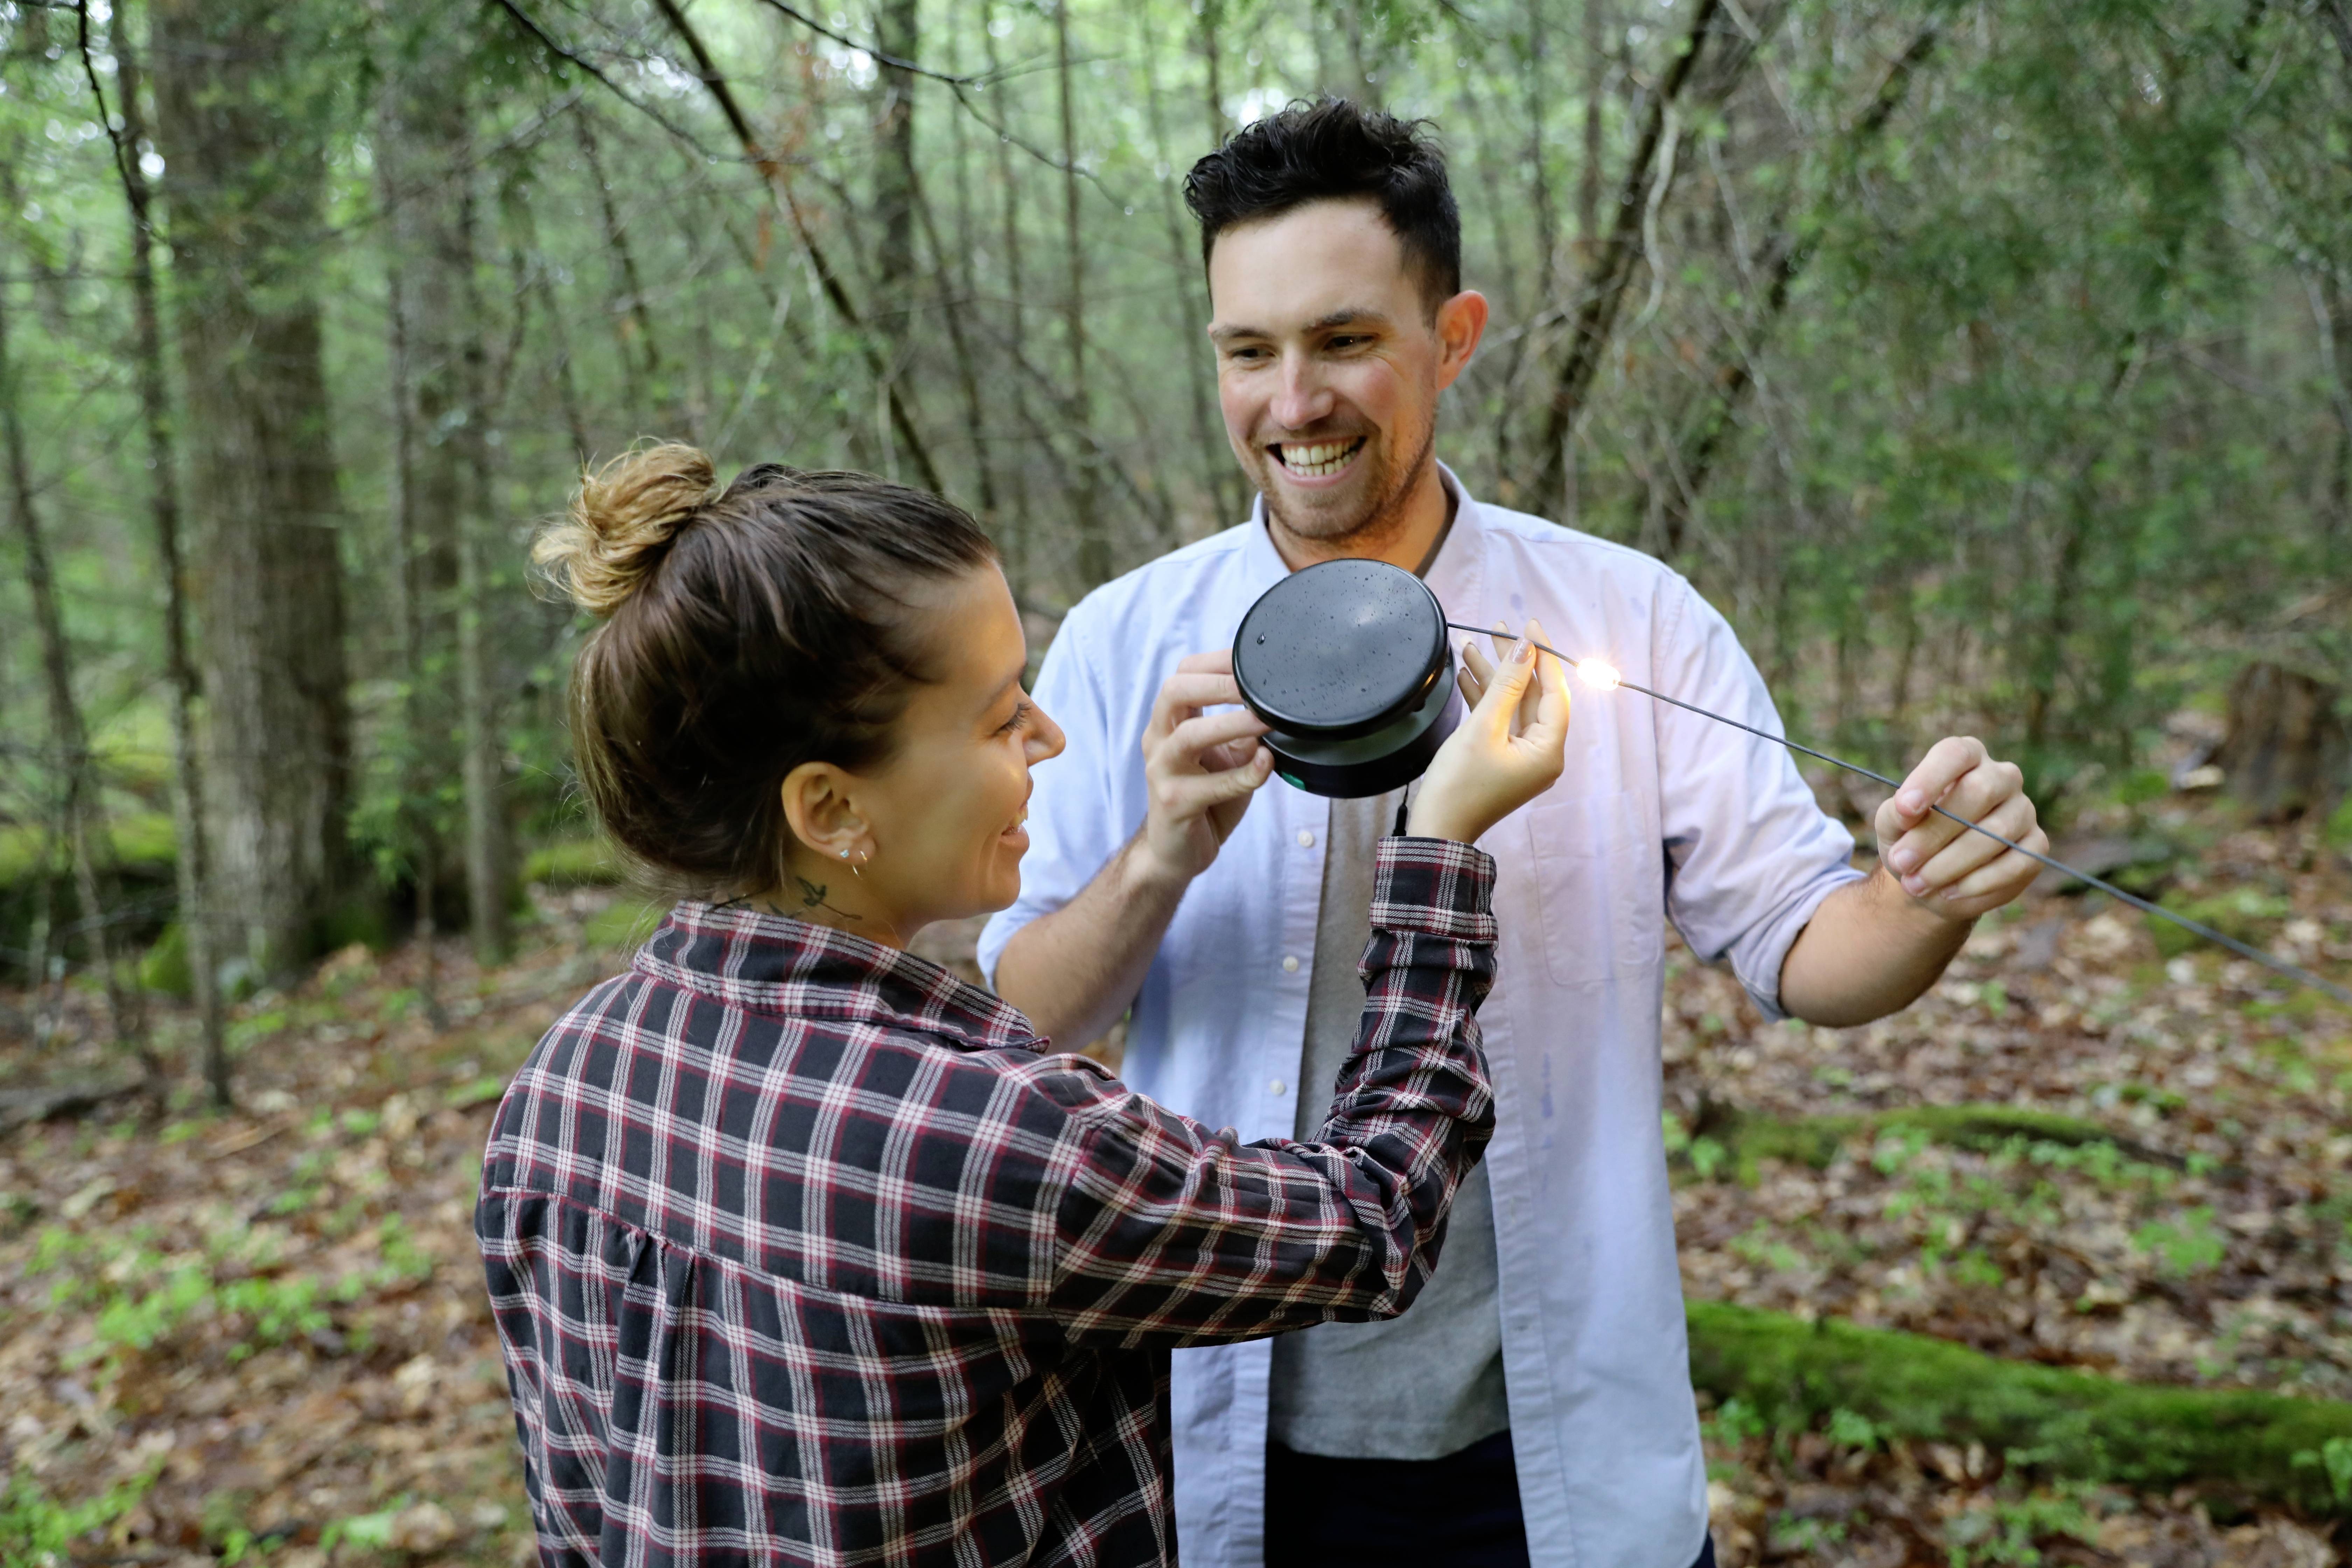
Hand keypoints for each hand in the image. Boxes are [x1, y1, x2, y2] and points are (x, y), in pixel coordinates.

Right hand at [1136, 651, 1274, 884]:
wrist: (1175, 852)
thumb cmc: (1204, 800)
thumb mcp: (1228, 756)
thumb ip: (1245, 731)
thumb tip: (1280, 706)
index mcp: (1170, 722)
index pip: (1184, 674)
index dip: (1217, 662)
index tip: (1254, 660)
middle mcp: (1159, 740)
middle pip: (1175, 691)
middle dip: (1218, 683)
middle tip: (1256, 686)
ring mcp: (1162, 771)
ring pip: (1189, 735)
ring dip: (1230, 723)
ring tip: (1265, 719)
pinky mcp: (1174, 803)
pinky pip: (1212, 785)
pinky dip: (1245, 773)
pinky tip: (1266, 765)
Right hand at [1409, 621, 1569, 842]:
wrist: (1436, 829)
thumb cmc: (1459, 786)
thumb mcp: (1483, 728)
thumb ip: (1506, 685)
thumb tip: (1526, 649)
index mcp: (1548, 750)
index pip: (1554, 692)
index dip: (1543, 657)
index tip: (1529, 626)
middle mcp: (1541, 753)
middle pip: (1533, 695)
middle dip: (1514, 662)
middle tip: (1499, 629)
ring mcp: (1521, 756)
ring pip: (1513, 705)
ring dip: (1493, 677)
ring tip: (1473, 645)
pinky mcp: (1501, 758)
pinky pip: (1499, 720)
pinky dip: (1484, 698)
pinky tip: (1467, 672)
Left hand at [1874, 737, 2046, 921]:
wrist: (1931, 876)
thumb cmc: (1911, 837)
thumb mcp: (1892, 823)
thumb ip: (1895, 812)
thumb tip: (1907, 811)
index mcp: (1965, 757)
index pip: (1955, 754)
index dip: (1930, 778)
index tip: (1904, 808)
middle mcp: (2001, 777)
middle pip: (1978, 792)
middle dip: (1935, 832)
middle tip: (1902, 862)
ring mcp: (2024, 810)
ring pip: (1996, 833)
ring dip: (1950, 864)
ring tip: (1915, 884)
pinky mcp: (2036, 845)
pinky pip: (2016, 863)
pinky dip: (1979, 883)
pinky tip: (1948, 892)